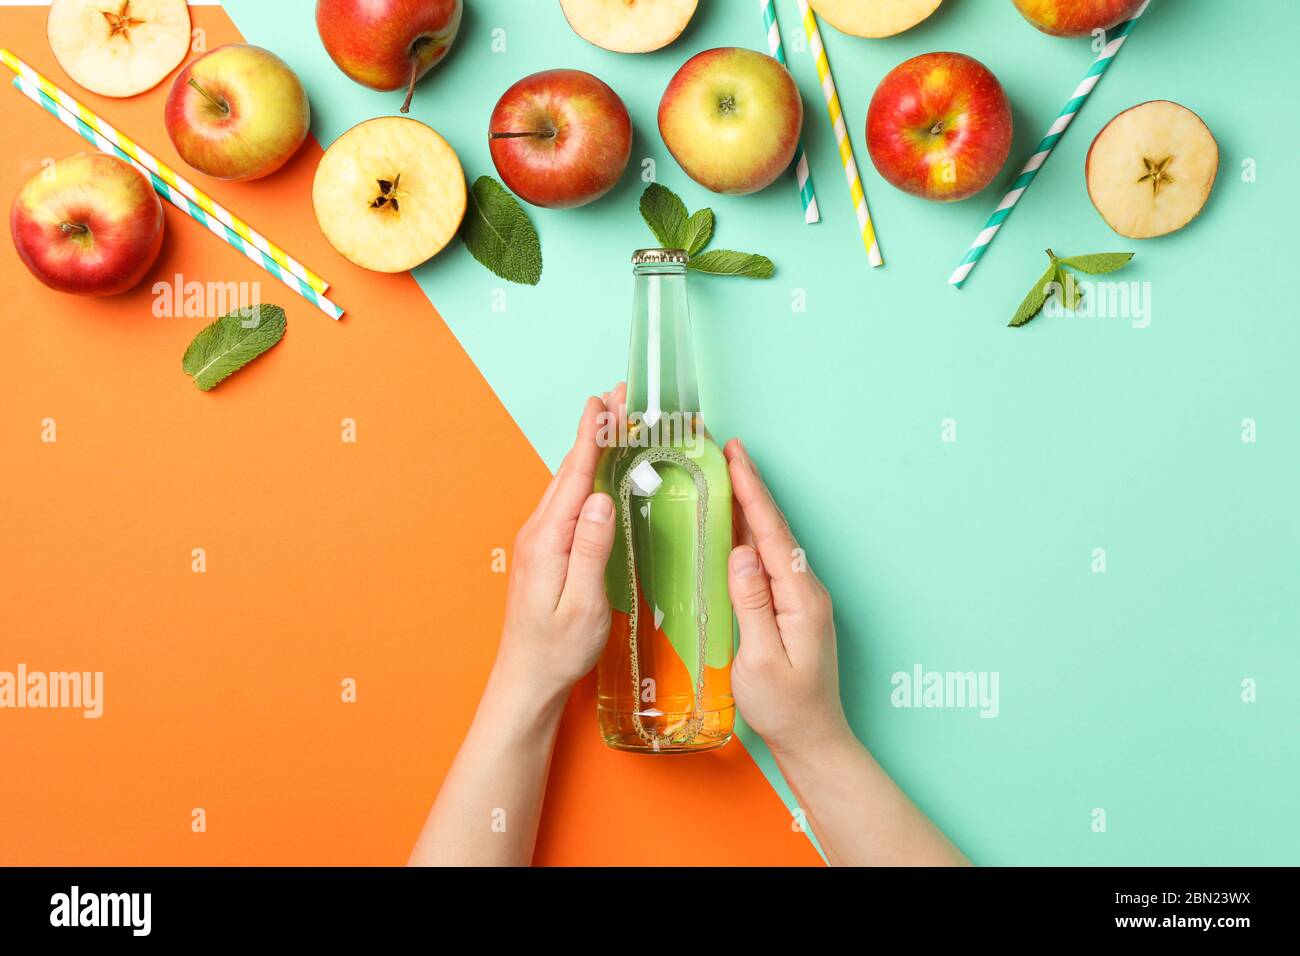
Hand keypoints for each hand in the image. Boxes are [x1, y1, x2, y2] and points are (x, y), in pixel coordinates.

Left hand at [492, 387, 623, 702]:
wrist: (527, 680)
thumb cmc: (558, 649)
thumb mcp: (583, 603)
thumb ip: (591, 549)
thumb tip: (602, 499)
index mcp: (549, 540)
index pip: (575, 475)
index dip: (592, 435)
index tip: (604, 401)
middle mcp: (538, 532)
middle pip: (570, 470)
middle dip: (595, 430)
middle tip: (618, 398)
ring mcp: (538, 541)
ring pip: (567, 483)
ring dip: (591, 450)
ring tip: (613, 423)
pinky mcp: (544, 551)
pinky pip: (567, 502)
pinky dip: (586, 477)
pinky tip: (599, 474)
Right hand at [724, 438, 852, 757]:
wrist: (813, 740)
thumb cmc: (785, 709)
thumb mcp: (760, 660)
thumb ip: (751, 605)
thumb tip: (740, 553)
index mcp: (800, 598)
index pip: (770, 533)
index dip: (751, 491)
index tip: (735, 455)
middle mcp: (805, 590)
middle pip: (772, 527)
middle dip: (749, 485)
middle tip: (725, 448)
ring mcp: (800, 598)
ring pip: (770, 540)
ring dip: (748, 505)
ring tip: (725, 473)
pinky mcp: (790, 608)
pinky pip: (767, 560)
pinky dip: (749, 533)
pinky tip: (733, 525)